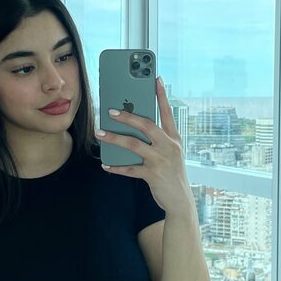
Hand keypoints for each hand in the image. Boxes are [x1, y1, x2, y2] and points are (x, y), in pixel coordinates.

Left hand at [95, 77, 191, 215]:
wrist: (181, 201)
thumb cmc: (172, 174)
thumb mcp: (170, 154)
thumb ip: (156, 141)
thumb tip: (132, 130)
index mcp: (174, 139)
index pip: (168, 112)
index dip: (161, 95)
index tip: (155, 79)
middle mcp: (169, 146)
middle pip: (146, 125)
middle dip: (127, 116)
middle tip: (110, 111)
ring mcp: (161, 160)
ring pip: (134, 144)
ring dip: (114, 138)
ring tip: (100, 133)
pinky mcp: (153, 175)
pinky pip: (130, 169)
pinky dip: (116, 167)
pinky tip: (106, 165)